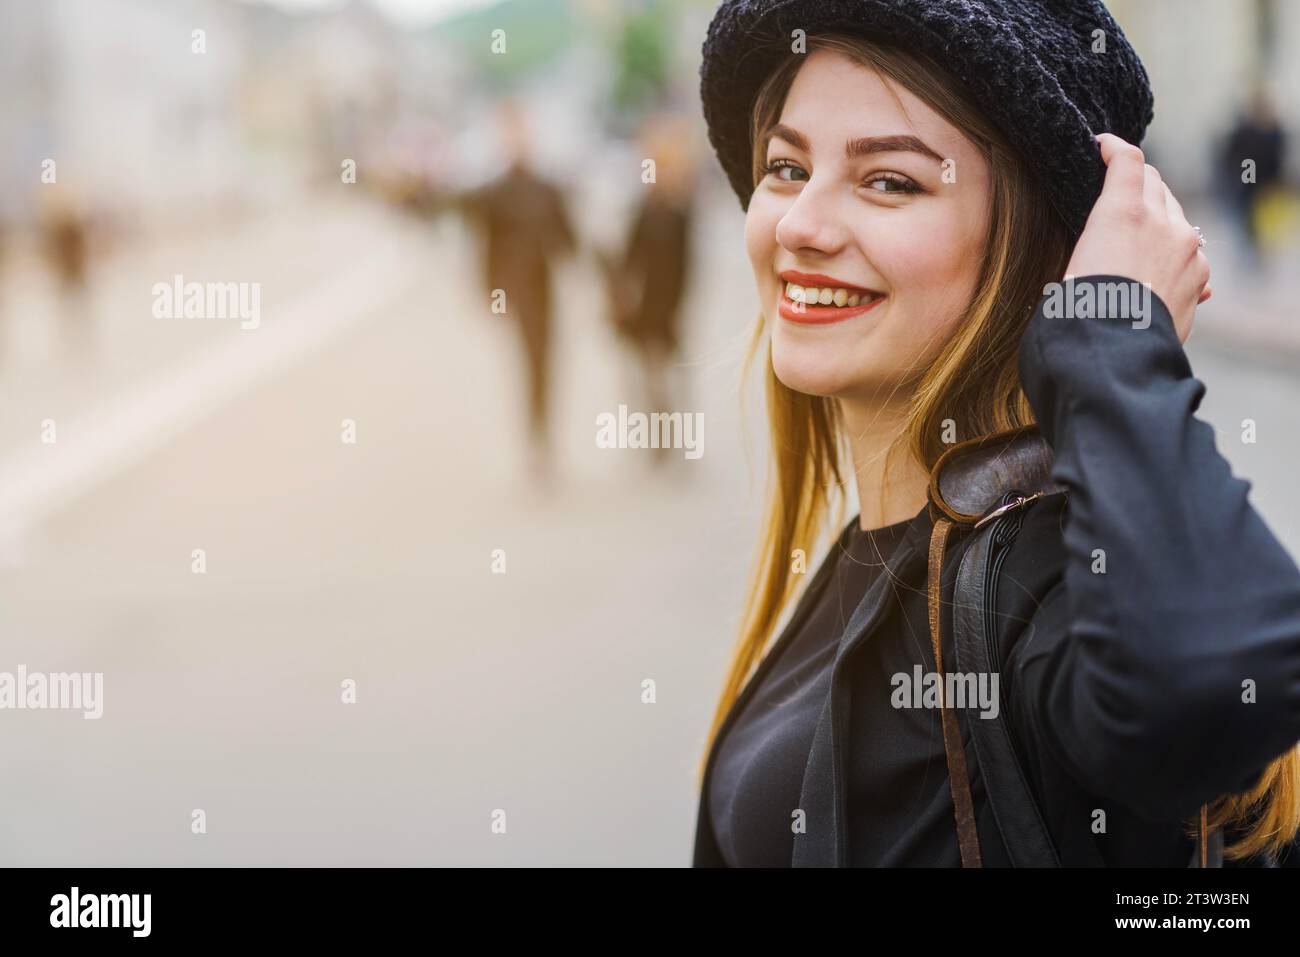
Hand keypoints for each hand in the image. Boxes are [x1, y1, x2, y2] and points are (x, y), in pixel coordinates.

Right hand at [1064, 133, 1210, 343]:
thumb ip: (1096, 236)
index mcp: (1122, 213)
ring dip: (1159, 217)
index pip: (1126, 160)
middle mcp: (1162, 221)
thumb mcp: (1071, 264)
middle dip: (1137, 181)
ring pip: (1176, 215)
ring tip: (1140, 235)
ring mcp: (1187, 247)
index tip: (1104, 146)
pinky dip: (1176, 252)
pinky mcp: (1199, 275)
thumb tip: (1102, 239)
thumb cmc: (1080, 311)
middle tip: (1119, 190)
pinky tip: (1161, 267)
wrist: (1116, 351)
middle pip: (1155, 182)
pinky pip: (1191, 251)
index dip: (1114, 147)